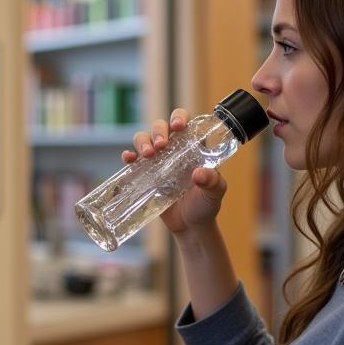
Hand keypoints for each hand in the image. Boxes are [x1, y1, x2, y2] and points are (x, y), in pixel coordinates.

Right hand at [122, 108, 227, 235]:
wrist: (190, 226)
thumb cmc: (206, 205)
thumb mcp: (214, 193)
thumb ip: (213, 182)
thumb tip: (199, 174)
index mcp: (193, 147)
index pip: (185, 122)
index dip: (179, 117)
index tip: (178, 126)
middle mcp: (174, 149)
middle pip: (161, 126)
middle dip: (158, 130)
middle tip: (161, 145)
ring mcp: (158, 160)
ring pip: (144, 138)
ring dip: (143, 141)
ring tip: (148, 154)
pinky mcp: (145, 173)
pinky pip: (133, 159)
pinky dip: (128, 155)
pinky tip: (129, 159)